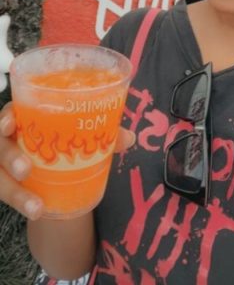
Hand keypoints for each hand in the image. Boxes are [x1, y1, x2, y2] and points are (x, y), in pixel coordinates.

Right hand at [0, 102, 135, 220]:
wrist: (51, 169)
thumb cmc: (64, 141)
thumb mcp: (80, 136)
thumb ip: (103, 135)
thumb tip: (129, 138)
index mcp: (25, 119)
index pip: (9, 113)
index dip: (5, 118)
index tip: (9, 124)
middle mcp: (7, 140)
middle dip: (9, 157)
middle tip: (26, 170)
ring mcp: (1, 163)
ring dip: (16, 192)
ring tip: (36, 207)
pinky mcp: (3, 182)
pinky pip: (3, 193)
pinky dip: (19, 202)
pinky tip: (36, 210)